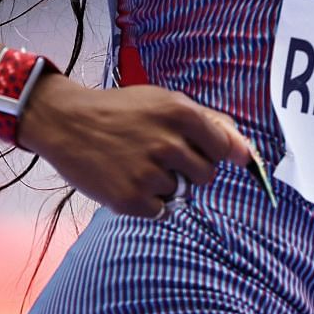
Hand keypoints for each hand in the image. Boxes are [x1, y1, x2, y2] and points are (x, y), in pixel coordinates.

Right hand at [18, 74, 252, 218]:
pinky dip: (148, 203)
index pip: (224, 148)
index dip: (214, 152)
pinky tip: (128, 180)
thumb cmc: (120, 111)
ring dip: (165, 185)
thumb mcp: (164, 101)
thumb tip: (246, 151)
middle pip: (206, 175)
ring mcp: (149, 173)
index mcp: (180, 113)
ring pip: (181, 193)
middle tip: (159, 155)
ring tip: (136, 164)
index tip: (203, 153)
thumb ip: (208, 123)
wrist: (66, 122)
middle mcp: (168, 143)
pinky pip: (161, 212)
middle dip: (189, 170)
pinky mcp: (131, 199)